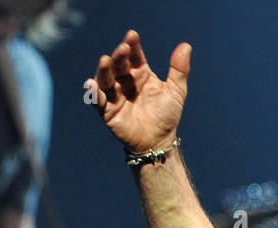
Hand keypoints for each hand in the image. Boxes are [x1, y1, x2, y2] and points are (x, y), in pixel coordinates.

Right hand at [87, 30, 189, 153]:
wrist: (159, 142)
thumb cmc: (167, 116)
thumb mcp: (176, 91)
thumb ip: (179, 70)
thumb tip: (186, 45)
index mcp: (140, 73)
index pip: (134, 56)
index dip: (132, 45)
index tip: (133, 35)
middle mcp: (124, 81)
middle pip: (118, 64)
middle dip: (119, 56)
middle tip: (123, 48)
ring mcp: (114, 94)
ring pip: (105, 78)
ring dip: (104, 69)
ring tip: (105, 60)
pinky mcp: (107, 110)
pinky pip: (97, 100)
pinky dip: (93, 93)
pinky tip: (91, 85)